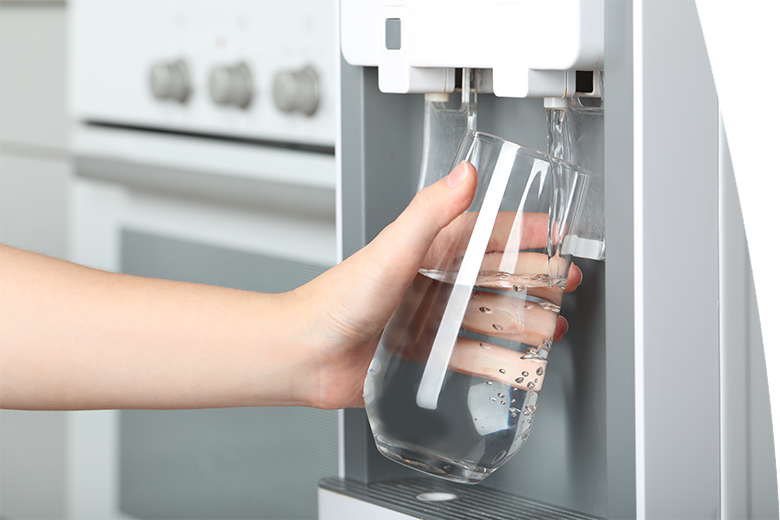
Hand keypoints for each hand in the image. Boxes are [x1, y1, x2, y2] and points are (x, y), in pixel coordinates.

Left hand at [299, 162, 580, 408]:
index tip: (556, 233)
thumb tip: (465, 173)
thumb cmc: (335, 301)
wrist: (304, 355)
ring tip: (551, 328)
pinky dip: (496, 360)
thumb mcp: (391, 250)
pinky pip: (468, 356)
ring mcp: (427, 319)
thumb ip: (429, 213)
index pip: (486, 233)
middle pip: (494, 276)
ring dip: (522, 321)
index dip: (524, 231)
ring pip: (487, 316)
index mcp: (426, 249)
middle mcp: (430, 281)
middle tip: (564, 283)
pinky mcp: (421, 354)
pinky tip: (517, 365)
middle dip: (533, 278)